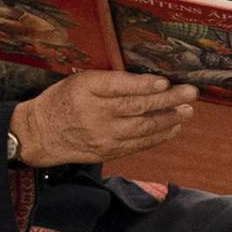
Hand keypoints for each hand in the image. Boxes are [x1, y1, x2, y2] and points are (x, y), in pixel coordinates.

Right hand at [10, 71, 196, 166]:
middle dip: (167, 100)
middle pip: (136, 107)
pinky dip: (159, 136)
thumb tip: (148, 80)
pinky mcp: (108, 152)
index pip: (118, 86)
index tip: (164, 81)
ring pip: (142, 127)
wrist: (40, 133)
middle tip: (190, 93)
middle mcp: (95, 114)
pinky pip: (138, 144)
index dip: (143, 85)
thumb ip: (109, 80)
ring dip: (169, 119)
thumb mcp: (80, 81)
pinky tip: (174, 127)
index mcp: (86, 89)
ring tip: (187, 110)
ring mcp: (103, 136)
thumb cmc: (63, 100)